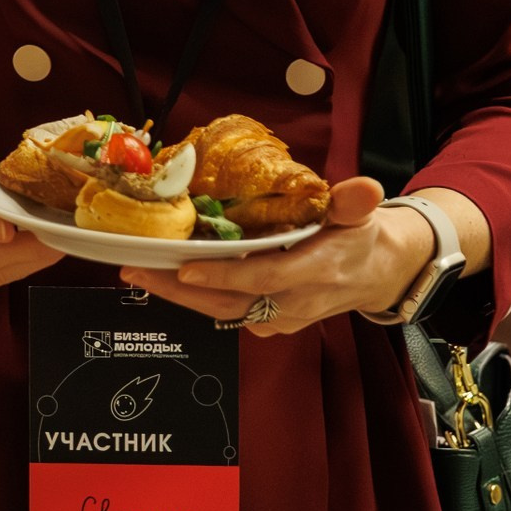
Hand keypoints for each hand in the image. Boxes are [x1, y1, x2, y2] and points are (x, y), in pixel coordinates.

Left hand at [118, 176, 424, 334]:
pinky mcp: (267, 322)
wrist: (374, 276)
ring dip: (176, 295)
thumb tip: (366, 187)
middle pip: (229, 301)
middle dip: (179, 289)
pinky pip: (225, 311)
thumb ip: (352, 203)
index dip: (225, 276)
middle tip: (135, 269)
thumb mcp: (359, 216)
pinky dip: (192, 298)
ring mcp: (279, 317)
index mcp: (315, 272)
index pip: (264, 279)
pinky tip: (162, 278)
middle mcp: (293, 302)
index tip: (186, 269)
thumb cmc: (358, 239)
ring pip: (221, 310)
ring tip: (136, 272)